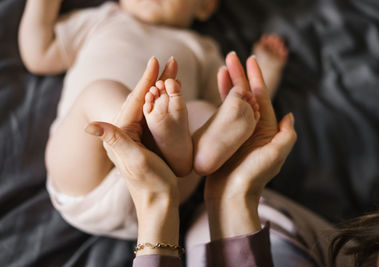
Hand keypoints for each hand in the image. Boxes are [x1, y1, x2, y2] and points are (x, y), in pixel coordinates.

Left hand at [85, 57, 180, 256]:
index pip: (134, 100)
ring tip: (173, 72)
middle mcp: (126, 132)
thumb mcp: (133, 161)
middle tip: (170, 61)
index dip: (146, 80)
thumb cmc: (150, 184)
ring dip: (161, 88)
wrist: (159, 204)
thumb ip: (114, 141)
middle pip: (142, 99)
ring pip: (149, 105)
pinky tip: (172, 95)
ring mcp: (137, 136)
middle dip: (156, 79)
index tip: (156, 60)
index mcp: (122, 133)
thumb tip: (89, 124)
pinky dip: (164, 102)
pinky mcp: (147, 141)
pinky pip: (155, 115)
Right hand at [204, 53, 296, 239]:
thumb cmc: (253, 177)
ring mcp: (237, 133)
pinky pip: (222, 115)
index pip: (261, 97)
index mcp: (266, 130)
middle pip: (246, 95)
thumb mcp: (275, 155)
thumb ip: (286, 135)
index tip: (249, 60)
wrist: (231, 196)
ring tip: (221, 68)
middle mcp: (253, 128)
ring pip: (233, 102)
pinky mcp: (224, 138)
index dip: (256, 78)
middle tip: (231, 56)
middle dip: (239, 76)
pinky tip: (215, 91)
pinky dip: (220, 101)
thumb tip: (290, 116)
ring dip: (228, 85)